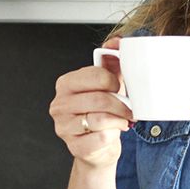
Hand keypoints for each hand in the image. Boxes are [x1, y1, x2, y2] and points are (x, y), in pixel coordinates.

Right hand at [49, 37, 133, 168]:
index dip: (114, 82)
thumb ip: (111, 60)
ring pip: (101, 119)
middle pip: (100, 99)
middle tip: (129, 109)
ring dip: (119, 120)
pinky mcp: (74, 147)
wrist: (96, 146)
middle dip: (121, 105)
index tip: (120, 88)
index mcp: (65, 83)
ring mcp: (64, 127)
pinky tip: (114, 133)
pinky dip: (114, 135)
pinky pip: (101, 138)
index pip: (95, 76)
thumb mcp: (106, 84)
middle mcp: (60, 104)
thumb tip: (117, 42)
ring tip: (123, 120)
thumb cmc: (101, 111)